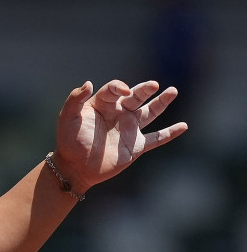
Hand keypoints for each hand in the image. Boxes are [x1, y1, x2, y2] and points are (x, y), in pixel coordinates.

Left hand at [54, 79, 187, 193]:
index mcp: (103, 104)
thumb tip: (88, 82)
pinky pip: (156, 138)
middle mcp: (118, 114)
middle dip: (145, 89)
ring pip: (150, 113)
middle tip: (153, 85)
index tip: (124, 91)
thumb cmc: (69, 142)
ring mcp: (128, 129)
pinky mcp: (135, 146)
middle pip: (136, 97)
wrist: (74, 168)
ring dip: (162, 102)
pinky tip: (183, 126)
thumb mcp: (67, 118)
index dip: (119, 87)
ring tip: (172, 91)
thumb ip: (74, 99)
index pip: (114, 89)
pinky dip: (170, 133)